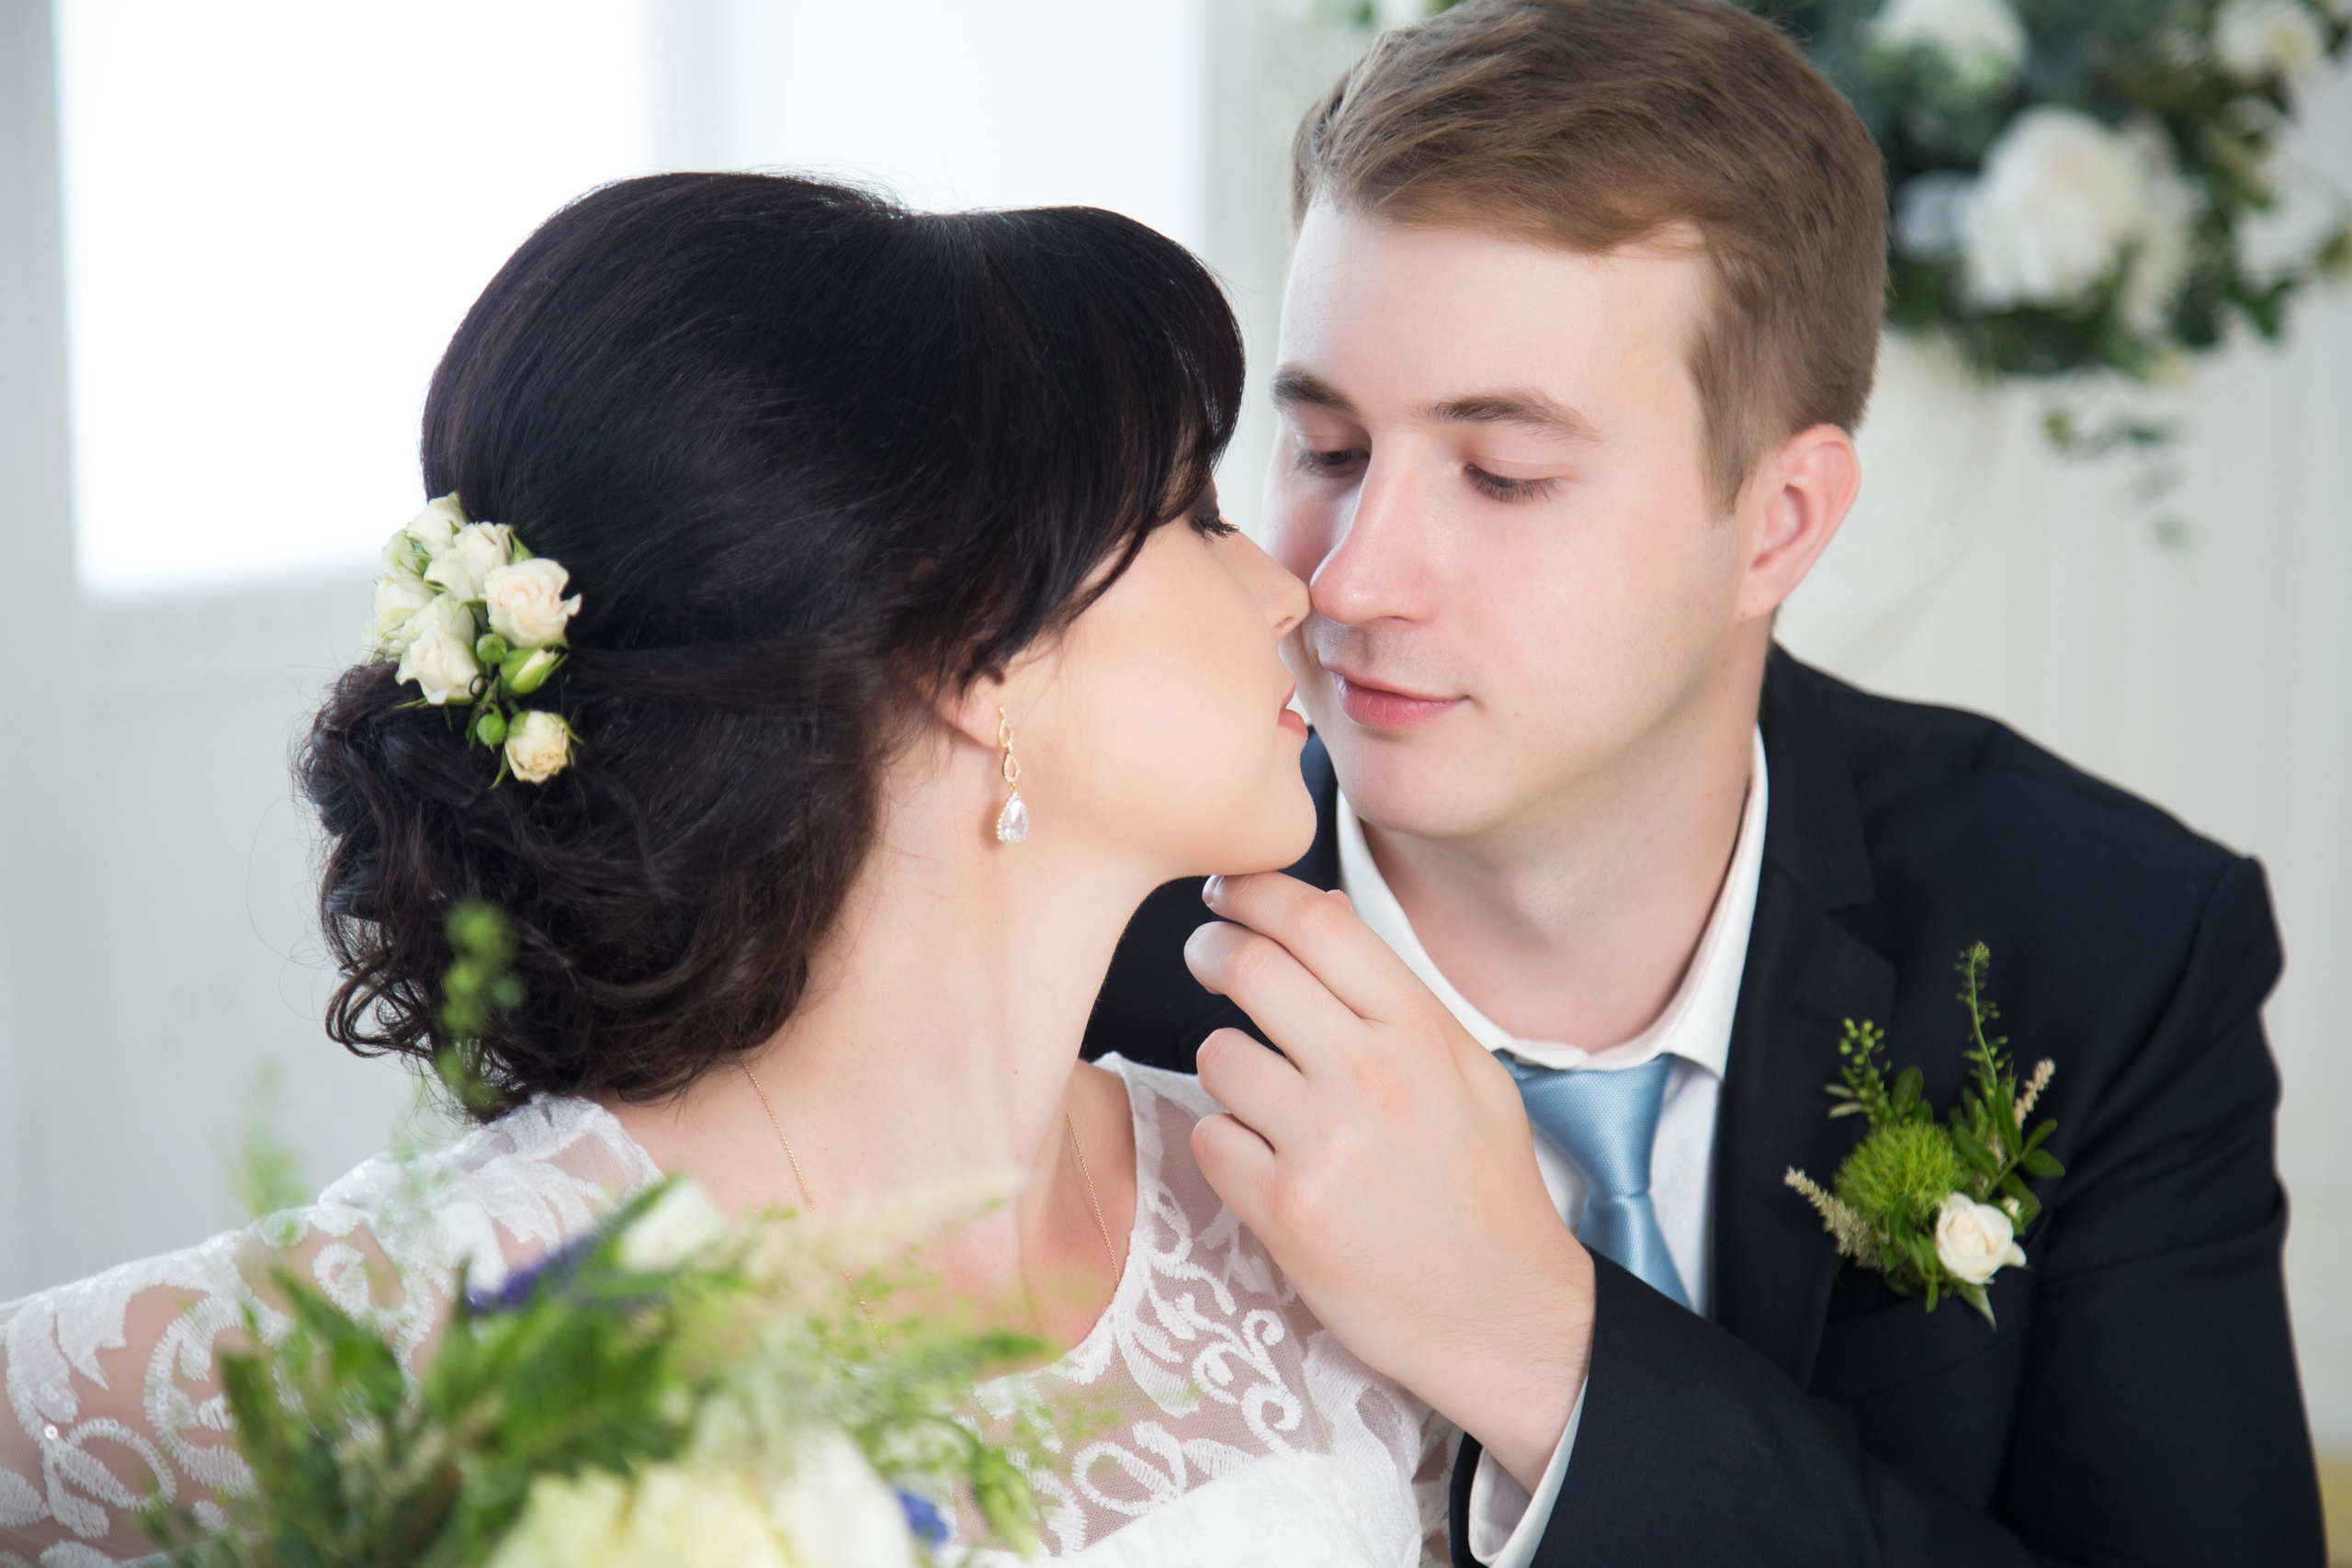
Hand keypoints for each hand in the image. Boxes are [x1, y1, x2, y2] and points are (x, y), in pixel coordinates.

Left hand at [1185, 871, 1594, 1490]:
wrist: (1506, 1316)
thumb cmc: (1483, 1190)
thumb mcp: (1468, 1072)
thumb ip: (1394, 997)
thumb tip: (1318, 914)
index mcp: (1422, 1031)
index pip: (1317, 922)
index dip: (1256, 892)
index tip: (1229, 890)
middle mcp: (1373, 1076)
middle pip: (1252, 968)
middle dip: (1214, 952)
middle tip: (1208, 959)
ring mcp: (1326, 1144)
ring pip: (1218, 1054)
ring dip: (1225, 1066)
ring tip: (1258, 1091)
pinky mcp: (1285, 1210)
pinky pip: (1211, 1138)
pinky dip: (1226, 1143)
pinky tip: (1263, 1159)